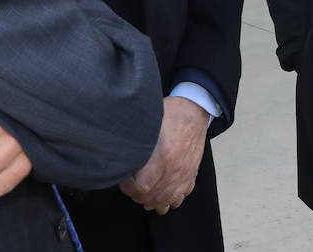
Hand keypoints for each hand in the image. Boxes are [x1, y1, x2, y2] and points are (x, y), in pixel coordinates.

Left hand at [119, 96, 207, 214]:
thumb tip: (116, 150)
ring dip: (155, 202)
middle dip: (138, 196)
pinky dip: (172, 198)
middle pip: (154, 198)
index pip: (141, 188)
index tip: (123, 178)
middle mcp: (175, 169)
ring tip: (145, 196)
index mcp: (163, 157)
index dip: (128, 188)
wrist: (195, 109)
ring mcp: (185, 173)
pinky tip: (164, 193)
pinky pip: (183, 194)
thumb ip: (134, 141)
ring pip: (169, 200)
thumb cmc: (172, 113)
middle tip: (130, 187)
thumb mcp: (149, 123)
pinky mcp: (192, 172)